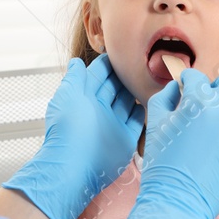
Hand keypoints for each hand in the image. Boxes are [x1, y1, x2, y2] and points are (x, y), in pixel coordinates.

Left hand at [3, 55, 141, 218]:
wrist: (74, 167)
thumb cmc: (68, 130)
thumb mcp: (68, 96)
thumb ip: (74, 78)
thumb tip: (77, 62)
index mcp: (84, 97)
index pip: (98, 75)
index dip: (108, 63)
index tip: (123, 51)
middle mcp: (99, 110)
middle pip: (114, 87)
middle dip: (125, 74)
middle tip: (141, 61)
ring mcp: (112, 124)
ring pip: (126, 102)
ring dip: (135, 91)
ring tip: (149, 77)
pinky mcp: (124, 139)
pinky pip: (136, 121)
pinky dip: (142, 110)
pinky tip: (150, 99)